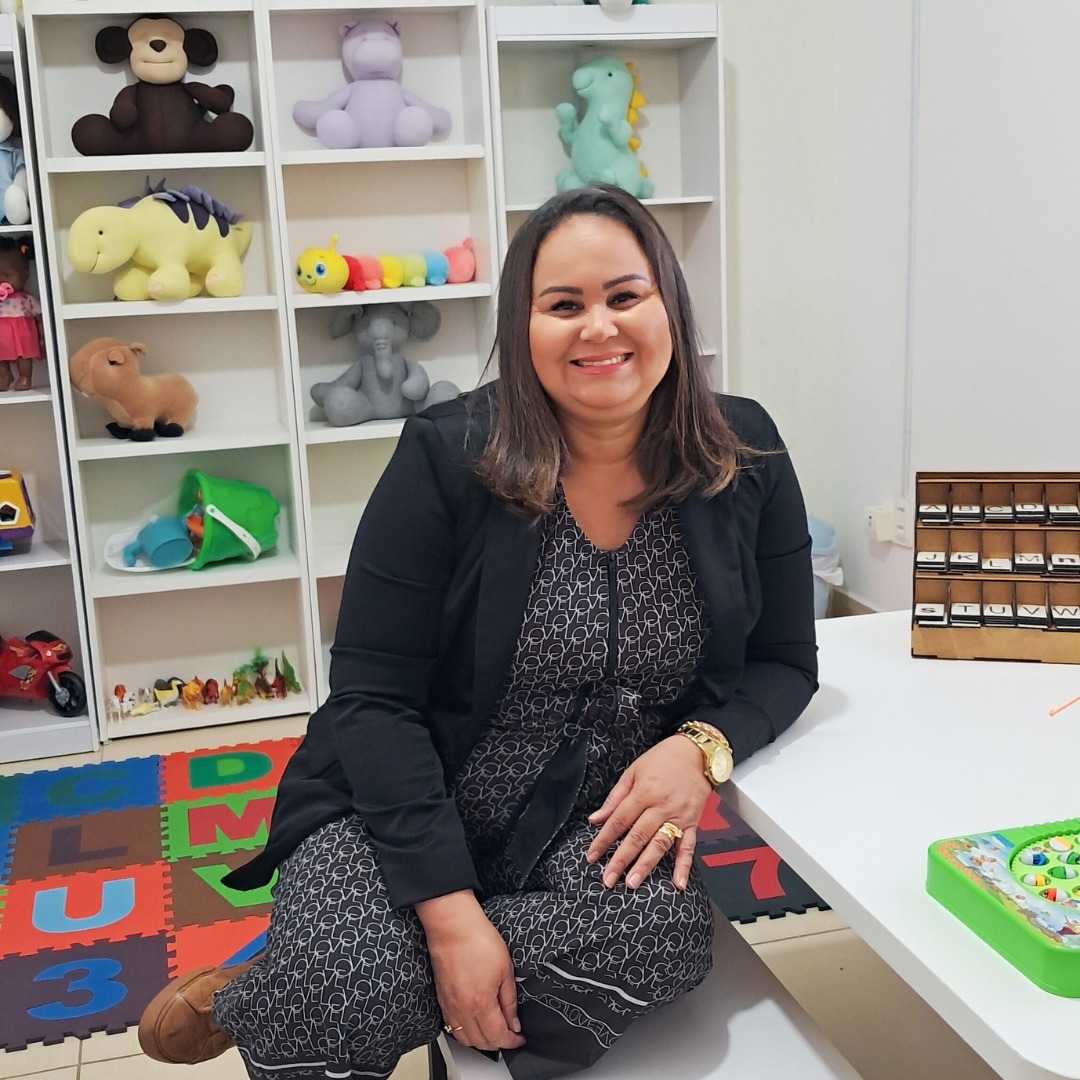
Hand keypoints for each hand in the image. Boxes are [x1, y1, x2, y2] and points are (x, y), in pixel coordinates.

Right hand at [415, 891, 524, 1051]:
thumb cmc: (477, 940)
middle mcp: (462, 1010)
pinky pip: (452, 1027)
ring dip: (481, 1041)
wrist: (452, 926)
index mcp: (481, 1004)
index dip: (512, 1041)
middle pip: (481, 1042)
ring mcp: (449, 1006)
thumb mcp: (505, 969)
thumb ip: (509, 1000)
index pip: (498, 1036)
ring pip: (465, 1039)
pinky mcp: (441, 999)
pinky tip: (473, 1024)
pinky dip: (465, 1033)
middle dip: (498, 1043)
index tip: (519, 1038)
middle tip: (510, 1035)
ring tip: (493, 1032)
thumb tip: (514, 1022)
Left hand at [586, 736, 710, 890]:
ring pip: (659, 844)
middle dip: (621, 859)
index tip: (592, 856)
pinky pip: (688, 847)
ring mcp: (678, 816)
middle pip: (637, 836)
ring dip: (646, 865)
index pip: (619, 820)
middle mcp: (661, 806)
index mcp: (643, 792)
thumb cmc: (662, 760)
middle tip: (608, 879)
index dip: (604, 839)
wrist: (697, 753)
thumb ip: (615, 798)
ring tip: (632, 882)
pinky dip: (684, 866)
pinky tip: (678, 884)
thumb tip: (596, 819)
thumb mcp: (633, 771)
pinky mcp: (693, 823)